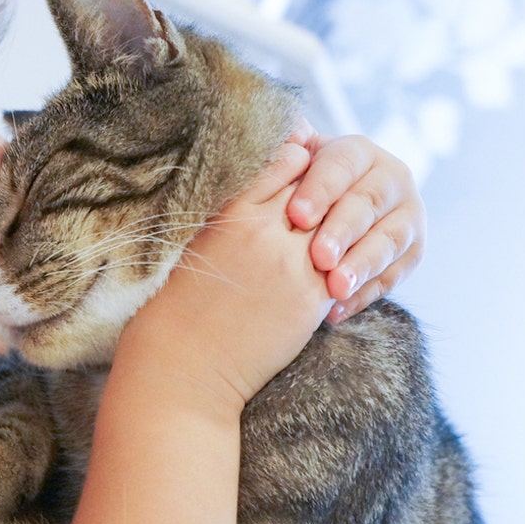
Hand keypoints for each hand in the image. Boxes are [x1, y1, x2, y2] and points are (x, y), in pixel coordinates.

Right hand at [122, 140, 332, 409]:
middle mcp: (264, 231)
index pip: (286, 161)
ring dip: (340, 225)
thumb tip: (263, 184)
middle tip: (327, 200)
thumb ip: (233, 209)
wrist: (185, 362)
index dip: (300, 162)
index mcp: (232, 212)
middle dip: (326, 190)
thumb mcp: (200, 240)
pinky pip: (343, 266)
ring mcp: (292, 264)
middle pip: (317, 188)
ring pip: (337, 224)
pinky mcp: (311, 298)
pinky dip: (344, 261)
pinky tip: (332, 266)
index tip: (302, 171)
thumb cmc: (180, 303)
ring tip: (330, 234)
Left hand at [285, 130, 425, 323]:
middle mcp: (390, 177)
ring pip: (389, 240)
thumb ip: (283, 147)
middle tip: (319, 258)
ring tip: (334, 289)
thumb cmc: (292, 189)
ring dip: (361, 266)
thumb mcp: (287, 164)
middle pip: (368, 203)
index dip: (320, 189)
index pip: (342, 164)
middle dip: (342, 232)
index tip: (295, 216)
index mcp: (357, 152)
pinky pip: (394, 276)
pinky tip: (336, 312)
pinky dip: (365, 295)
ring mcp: (407, 215)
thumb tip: (285, 127)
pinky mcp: (412, 251)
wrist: (320, 217)